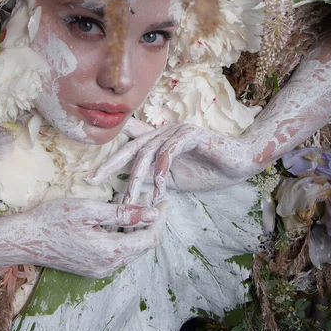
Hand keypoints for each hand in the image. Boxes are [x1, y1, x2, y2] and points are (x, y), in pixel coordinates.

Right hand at [24, 197, 167, 278]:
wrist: (25, 240)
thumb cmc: (53, 220)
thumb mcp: (89, 210)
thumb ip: (122, 213)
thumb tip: (152, 213)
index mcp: (111, 251)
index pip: (149, 238)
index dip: (160, 219)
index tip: (165, 201)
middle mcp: (108, 266)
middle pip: (142, 246)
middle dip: (150, 222)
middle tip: (151, 198)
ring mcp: (99, 269)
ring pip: (130, 249)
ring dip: (137, 228)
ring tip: (136, 203)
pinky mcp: (91, 267)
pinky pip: (117, 252)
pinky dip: (123, 235)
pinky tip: (118, 218)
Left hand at [86, 124, 209, 203]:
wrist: (241, 163)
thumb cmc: (209, 170)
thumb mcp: (175, 180)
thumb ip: (154, 178)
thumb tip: (130, 187)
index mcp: (159, 141)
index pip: (130, 148)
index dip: (109, 159)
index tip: (90, 178)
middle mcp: (165, 132)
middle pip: (132, 147)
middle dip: (110, 164)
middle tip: (91, 179)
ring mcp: (177, 131)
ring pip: (148, 152)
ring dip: (137, 177)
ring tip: (130, 199)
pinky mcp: (191, 134)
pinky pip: (169, 151)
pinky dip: (162, 169)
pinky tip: (159, 188)